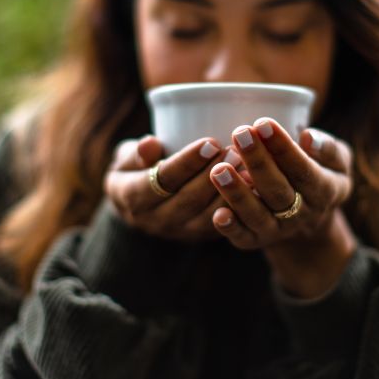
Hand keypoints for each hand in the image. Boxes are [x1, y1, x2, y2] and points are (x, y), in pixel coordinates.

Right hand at [104, 135, 239, 241]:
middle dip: (213, 175)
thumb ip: (136, 153)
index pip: (162, 180)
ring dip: (229, 192)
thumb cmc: (135, 169)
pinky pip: (221, 225)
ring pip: (207, 215)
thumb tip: (150, 144)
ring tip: (247, 166)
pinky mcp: (199, 236)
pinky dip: (238, 206)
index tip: (210, 142)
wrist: (140, 203)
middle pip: (188, 199)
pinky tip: (253, 186)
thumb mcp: (125, 158)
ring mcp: (178, 232)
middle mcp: (155, 220)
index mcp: (133, 198)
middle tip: (235, 152)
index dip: (187, 163)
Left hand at [208, 118, 352, 250]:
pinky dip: (230, 228)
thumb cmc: (320, 174)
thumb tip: (308, 137)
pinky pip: (243, 237)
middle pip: (277, 190)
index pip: (302, 168)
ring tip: (219, 169)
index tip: (263, 123)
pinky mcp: (256, 241)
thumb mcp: (337, 161)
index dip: (282, 147)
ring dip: (237, 194)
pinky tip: (217, 214)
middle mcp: (301, 214)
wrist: (310, 221)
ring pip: (257, 214)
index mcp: (323, 190)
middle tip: (240, 133)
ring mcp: (278, 230)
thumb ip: (328, 148)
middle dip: (258, 161)